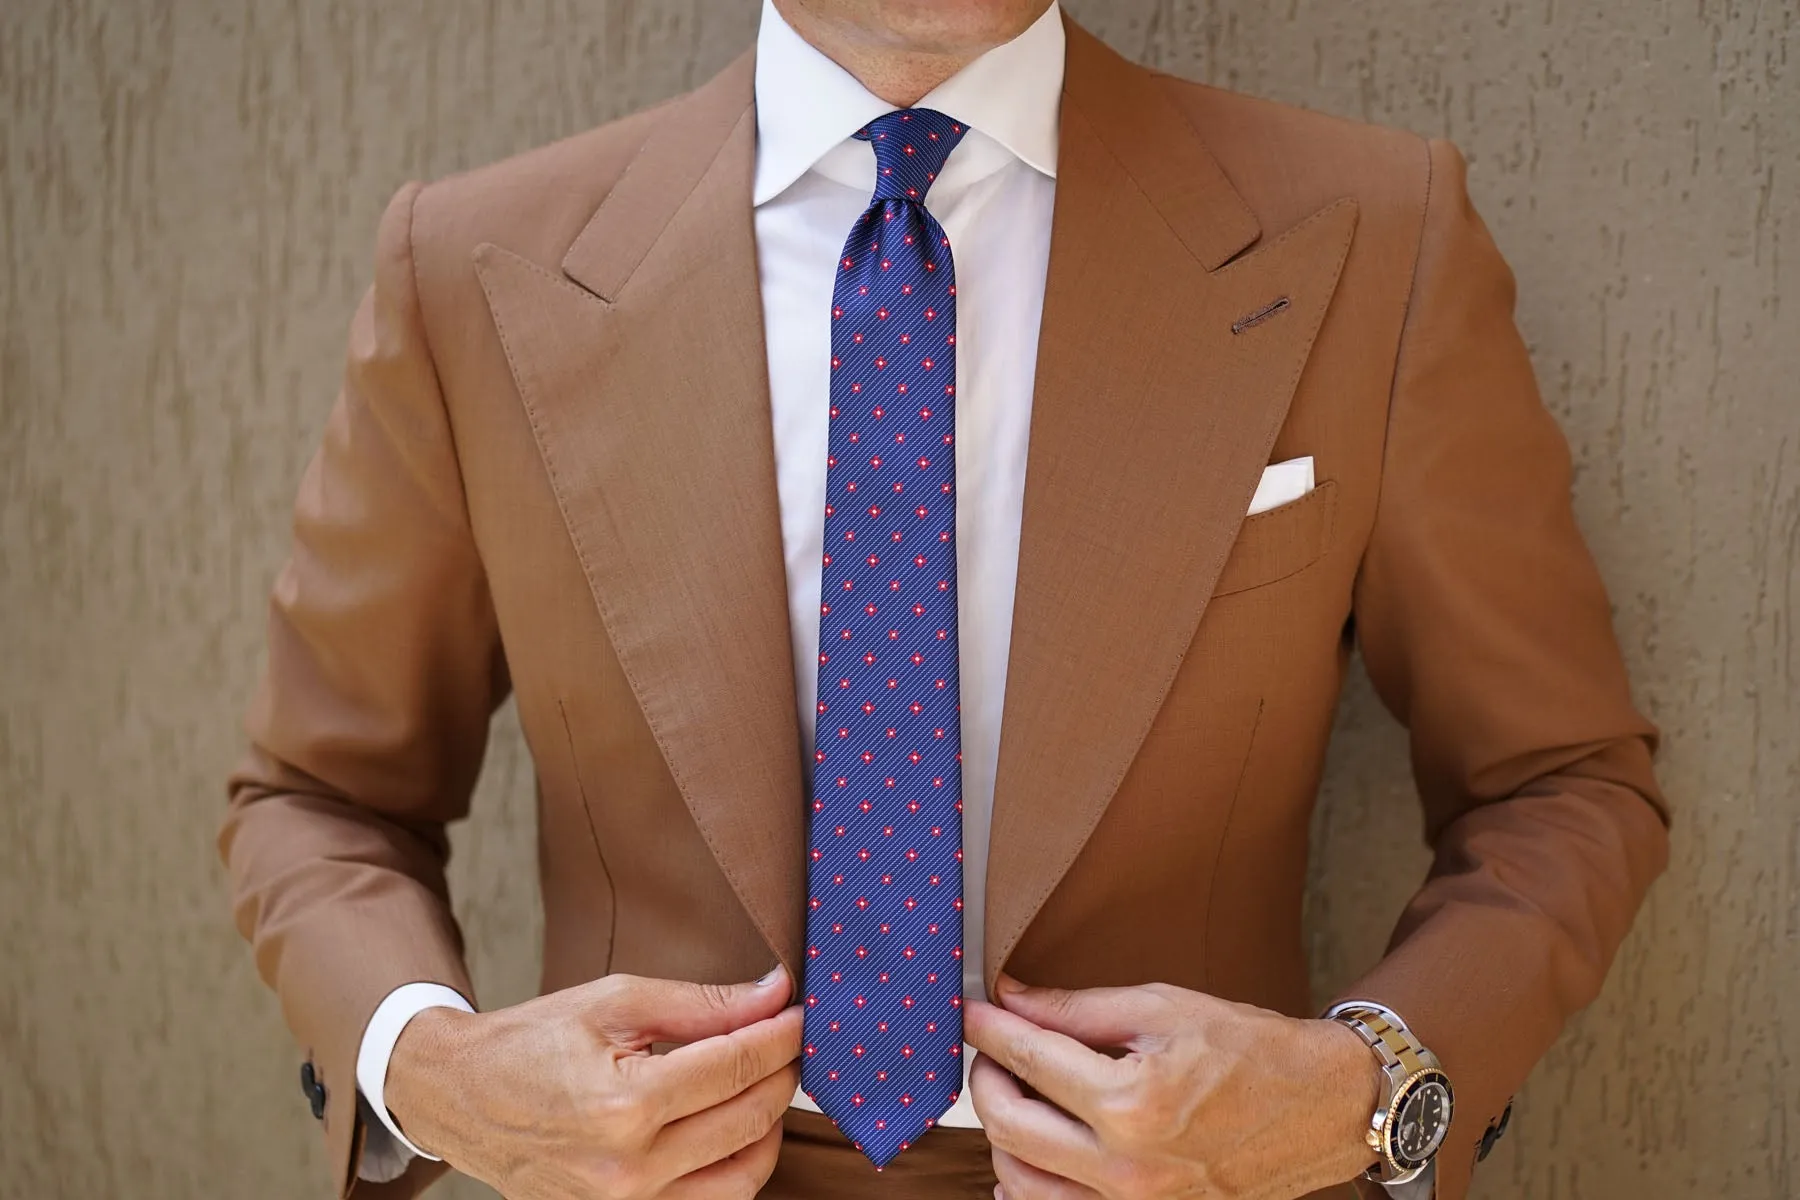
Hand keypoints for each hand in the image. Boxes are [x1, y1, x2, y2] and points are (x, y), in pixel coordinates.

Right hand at [384, 966, 802, 1198]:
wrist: (459, 1096)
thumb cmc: (532, 1040)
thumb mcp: (614, 1002)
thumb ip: (702, 1003)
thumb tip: (774, 992)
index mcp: (625, 1103)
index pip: (737, 1066)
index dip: (781, 1034)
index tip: (801, 1011)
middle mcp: (629, 1167)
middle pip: (749, 1119)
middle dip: (783, 1073)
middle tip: (788, 1039)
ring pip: (744, 1175)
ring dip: (769, 1125)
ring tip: (763, 1082)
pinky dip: (737, 1165)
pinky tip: (733, 1126)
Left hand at [964, 975, 1378, 1199]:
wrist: (1321, 1108)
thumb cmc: (1249, 1051)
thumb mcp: (1162, 1008)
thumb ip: (1076, 1008)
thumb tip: (1011, 997)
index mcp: (1130, 1104)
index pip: (1028, 1060)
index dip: (989, 1029)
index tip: (972, 1011)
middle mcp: (1125, 1168)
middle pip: (1006, 1123)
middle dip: (985, 1076)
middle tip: (990, 1047)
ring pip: (1017, 1178)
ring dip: (1000, 1130)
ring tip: (1013, 1090)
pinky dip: (1025, 1181)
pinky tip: (1030, 1147)